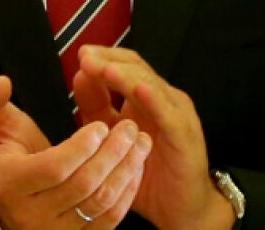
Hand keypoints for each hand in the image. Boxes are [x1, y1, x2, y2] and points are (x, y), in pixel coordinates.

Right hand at [0, 75, 149, 228]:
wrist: (11, 201)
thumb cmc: (10, 158)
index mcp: (11, 184)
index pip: (54, 168)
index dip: (82, 146)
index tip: (101, 125)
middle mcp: (31, 215)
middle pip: (82, 185)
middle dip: (112, 153)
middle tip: (129, 128)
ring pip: (99, 203)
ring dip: (126, 169)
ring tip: (140, 142)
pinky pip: (110, 219)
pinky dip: (128, 191)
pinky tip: (136, 167)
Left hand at [75, 46, 235, 229]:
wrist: (182, 208)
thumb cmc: (148, 177)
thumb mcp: (112, 141)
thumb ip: (97, 111)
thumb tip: (80, 77)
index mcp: (145, 99)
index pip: (125, 66)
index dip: (103, 58)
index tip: (80, 55)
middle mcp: (163, 99)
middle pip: (137, 68)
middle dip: (109, 61)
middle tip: (85, 56)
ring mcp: (176, 113)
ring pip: (150, 85)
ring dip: (126, 75)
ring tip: (104, 68)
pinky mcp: (184, 133)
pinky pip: (167, 112)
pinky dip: (152, 99)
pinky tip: (137, 90)